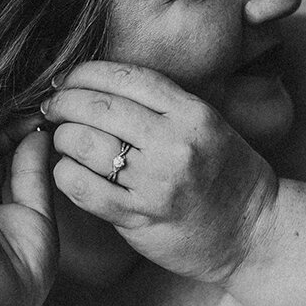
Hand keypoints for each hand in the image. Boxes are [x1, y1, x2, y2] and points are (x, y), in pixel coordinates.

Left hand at [41, 62, 278, 283]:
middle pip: (99, 107)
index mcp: (192, 113)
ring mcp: (157, 183)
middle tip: (52, 109)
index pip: (125, 76)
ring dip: (62, 139)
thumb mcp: (206, 125)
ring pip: (86, 144)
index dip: (85, 73)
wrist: (253, 232)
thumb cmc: (225, 175)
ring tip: (61, 140)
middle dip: (64, 103)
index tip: (67, 80)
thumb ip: (160, 105)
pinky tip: (66, 171)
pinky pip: (85, 189)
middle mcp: (175, 143)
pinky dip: (65, 175)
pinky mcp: (141, 217)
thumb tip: (97, 86)